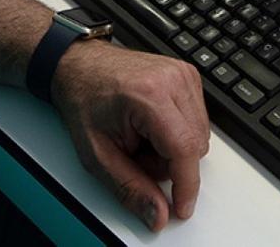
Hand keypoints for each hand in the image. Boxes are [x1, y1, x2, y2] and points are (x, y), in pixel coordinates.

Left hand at [51, 41, 209, 231]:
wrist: (79, 66)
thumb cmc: (84, 101)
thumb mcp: (97, 154)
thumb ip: (130, 187)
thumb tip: (158, 213)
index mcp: (150, 95)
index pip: (184, 149)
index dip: (186, 185)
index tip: (181, 206)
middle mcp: (172, 80)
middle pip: (196, 145)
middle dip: (169, 163)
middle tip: (135, 154)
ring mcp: (182, 74)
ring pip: (200, 134)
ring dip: (174, 147)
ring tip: (142, 137)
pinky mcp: (187, 75)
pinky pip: (198, 118)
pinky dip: (178, 131)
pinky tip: (152, 125)